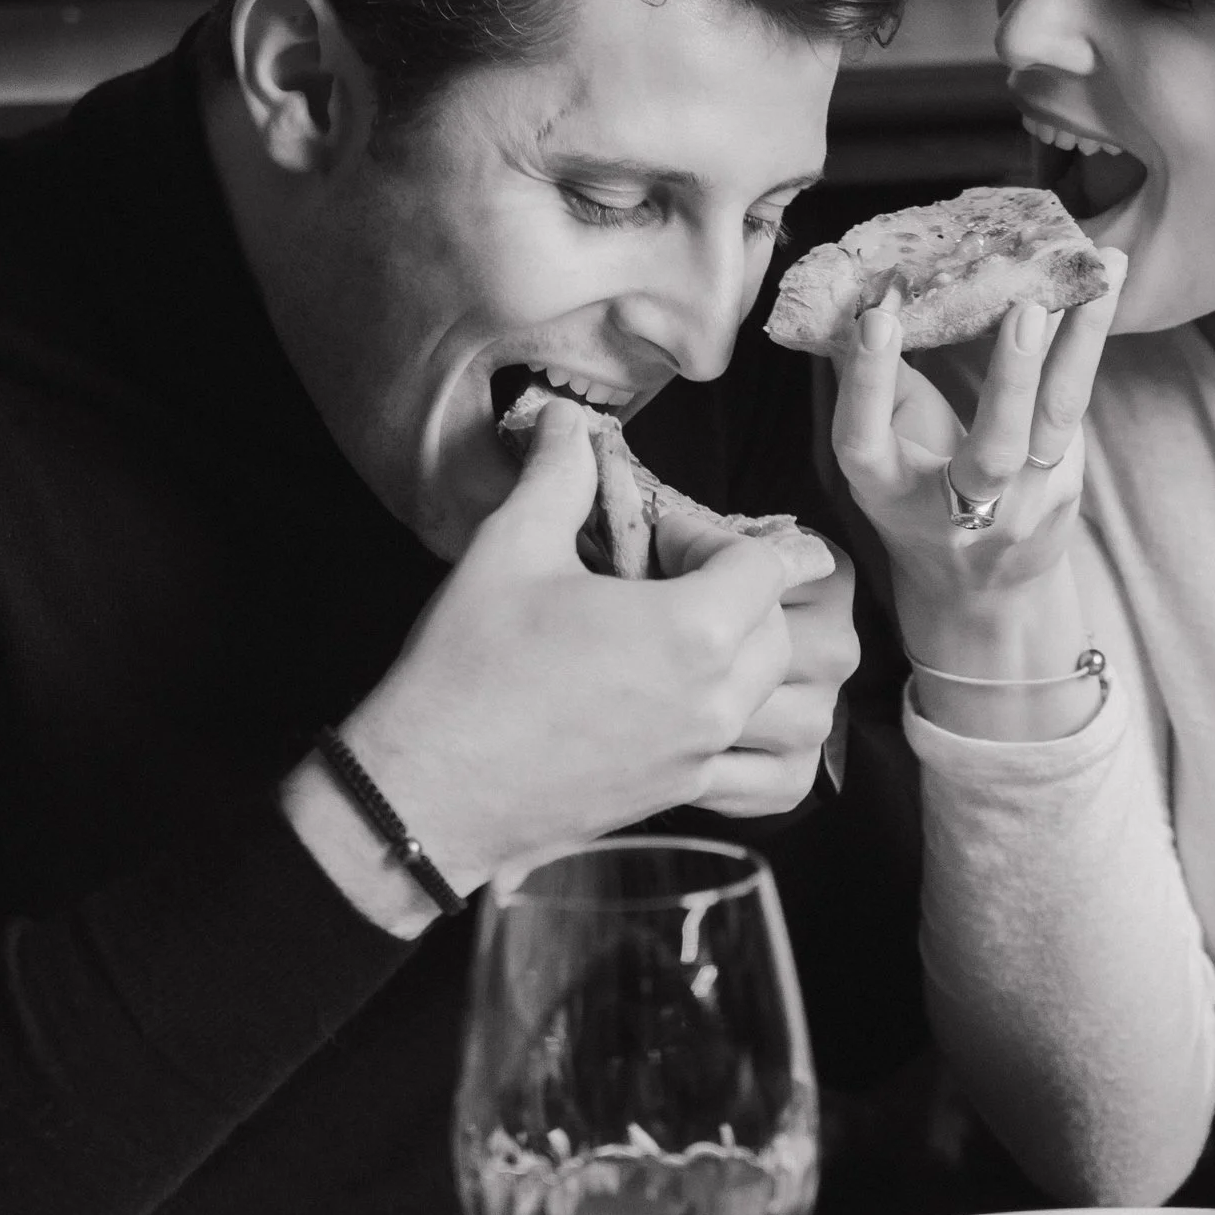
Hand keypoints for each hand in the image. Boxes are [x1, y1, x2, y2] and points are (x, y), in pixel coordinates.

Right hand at [285, 400, 835, 928]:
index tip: (663, 539)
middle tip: (668, 581)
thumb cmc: (466, 670)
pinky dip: (765, 740)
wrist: (428, 788)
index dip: (714, 539)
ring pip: (786, 701)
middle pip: (779, 629)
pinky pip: (768, 775)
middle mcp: (714, 700)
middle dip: (741, 593)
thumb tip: (568, 420)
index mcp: (688, 631)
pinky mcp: (680, 795)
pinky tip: (714, 713)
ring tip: (701, 644)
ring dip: (761, 663)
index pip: (765, 565)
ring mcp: (701, 756)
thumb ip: (557, 475)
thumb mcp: (508, 549)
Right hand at [831, 251, 1125, 657]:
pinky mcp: (1065, 490)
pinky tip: (1107, 279)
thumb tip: (852, 296)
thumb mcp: (883, 453)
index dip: (867, 381)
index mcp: (888, 492)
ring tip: (1104, 270)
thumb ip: (873, 386)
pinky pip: (1074, 403)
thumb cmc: (917, 496)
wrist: (980, 593)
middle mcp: (958, 512)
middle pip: (994, 452)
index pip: (866, 439)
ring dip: (1082, 339)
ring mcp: (1022, 507)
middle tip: (1026, 308)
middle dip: (1011, 380)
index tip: (878, 318)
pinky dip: (1088, 339)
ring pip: (1056, 420)